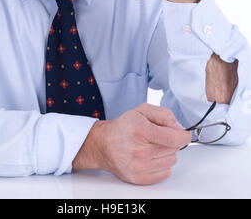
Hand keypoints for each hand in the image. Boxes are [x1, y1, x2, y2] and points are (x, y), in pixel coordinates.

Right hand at [72, 103, 191, 184]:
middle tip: (158, 137)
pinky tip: (151, 157)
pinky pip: (165, 173)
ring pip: (171, 161)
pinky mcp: (139, 179)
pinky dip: (162, 165)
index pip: (173, 139)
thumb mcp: (142, 110)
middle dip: (170, 141)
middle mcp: (139, 151)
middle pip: (173, 149)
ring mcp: (139, 167)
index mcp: (141, 131)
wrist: (104, 144)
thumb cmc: (124, 127)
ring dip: (166, 153)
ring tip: (152, 147)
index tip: (185, 134)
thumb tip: (178, 127)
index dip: (184, 136)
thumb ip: (163, 115)